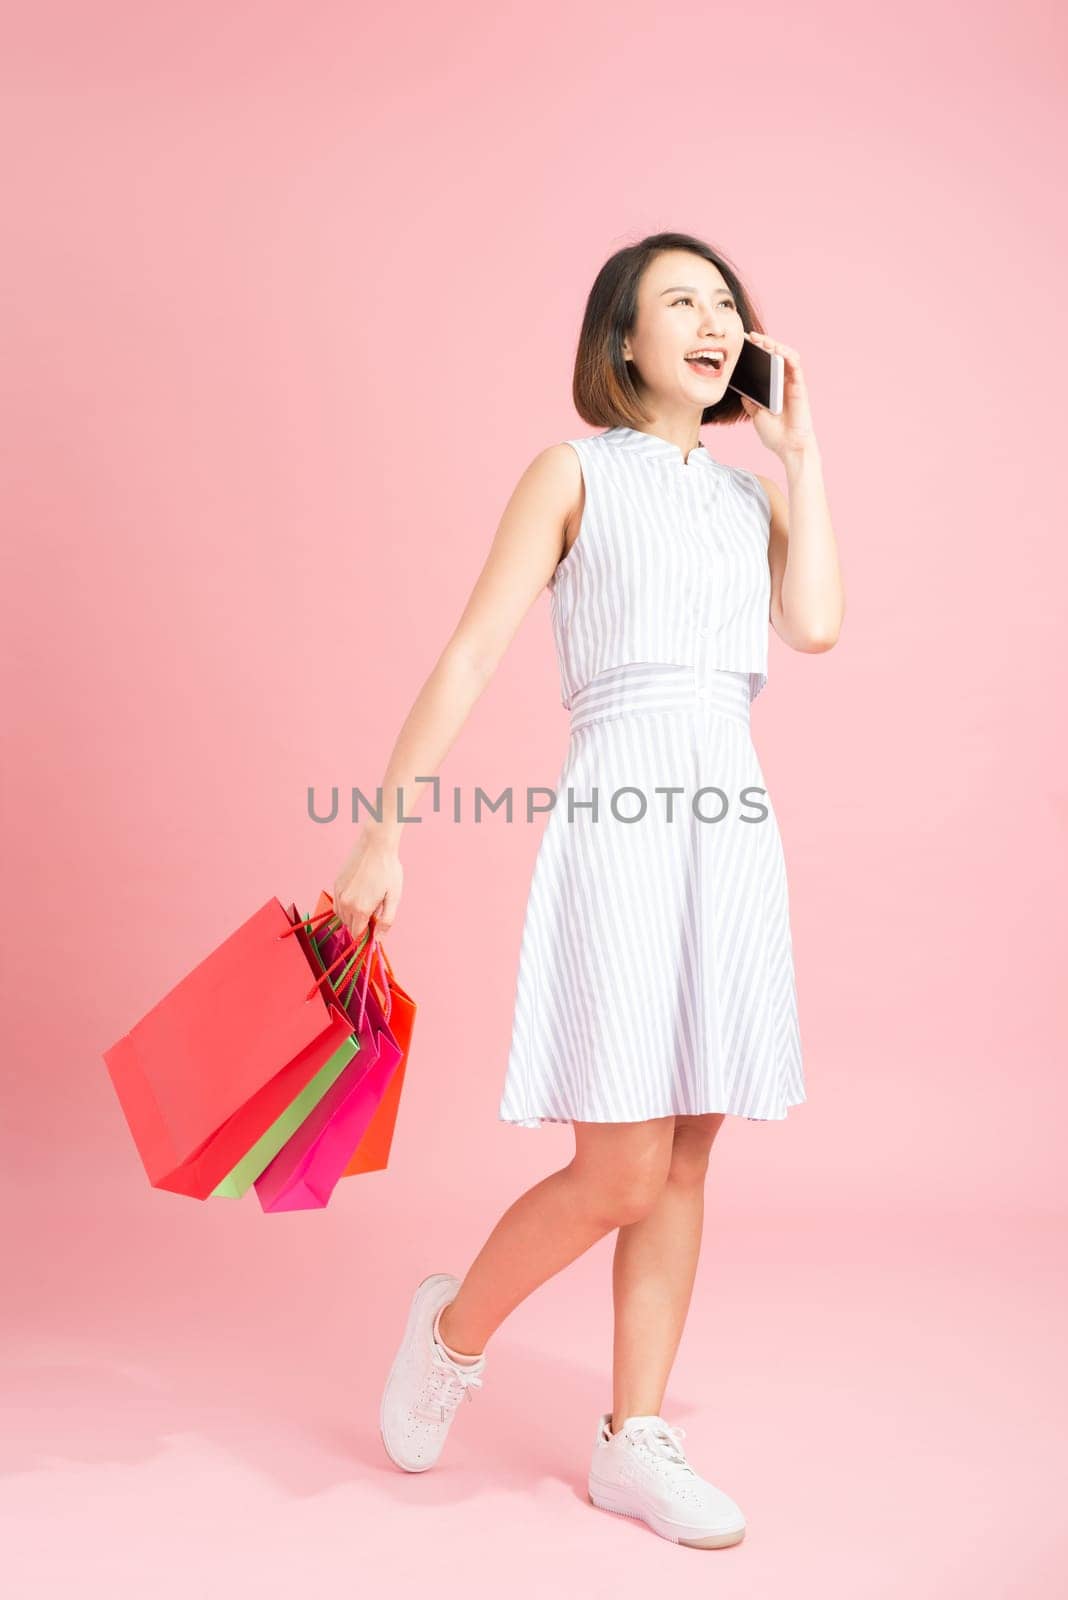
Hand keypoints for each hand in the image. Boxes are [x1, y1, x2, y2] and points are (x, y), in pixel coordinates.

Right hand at [333, 825, 403, 941]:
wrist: (376, 845)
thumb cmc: (388, 870)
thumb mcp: (393, 897)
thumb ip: (386, 921)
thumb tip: (378, 939)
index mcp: (360, 909)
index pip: (357, 935)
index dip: (366, 935)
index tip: (374, 928)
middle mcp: (346, 903)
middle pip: (349, 926)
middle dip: (361, 924)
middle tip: (375, 910)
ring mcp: (339, 893)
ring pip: (342, 916)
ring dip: (353, 915)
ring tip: (368, 900)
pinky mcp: (336, 884)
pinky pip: (338, 903)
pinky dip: (346, 905)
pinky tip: (359, 893)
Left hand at [737, 331, 814, 459]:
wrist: (787, 447)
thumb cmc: (774, 433)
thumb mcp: (755, 414)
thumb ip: (750, 401)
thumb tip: (741, 390)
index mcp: (772, 387)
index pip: (765, 364)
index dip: (756, 352)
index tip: (742, 344)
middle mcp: (783, 382)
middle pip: (775, 356)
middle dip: (764, 343)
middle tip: (750, 337)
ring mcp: (792, 383)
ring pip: (786, 356)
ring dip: (775, 345)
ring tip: (762, 341)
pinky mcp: (799, 386)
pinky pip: (795, 366)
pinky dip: (787, 355)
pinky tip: (777, 350)